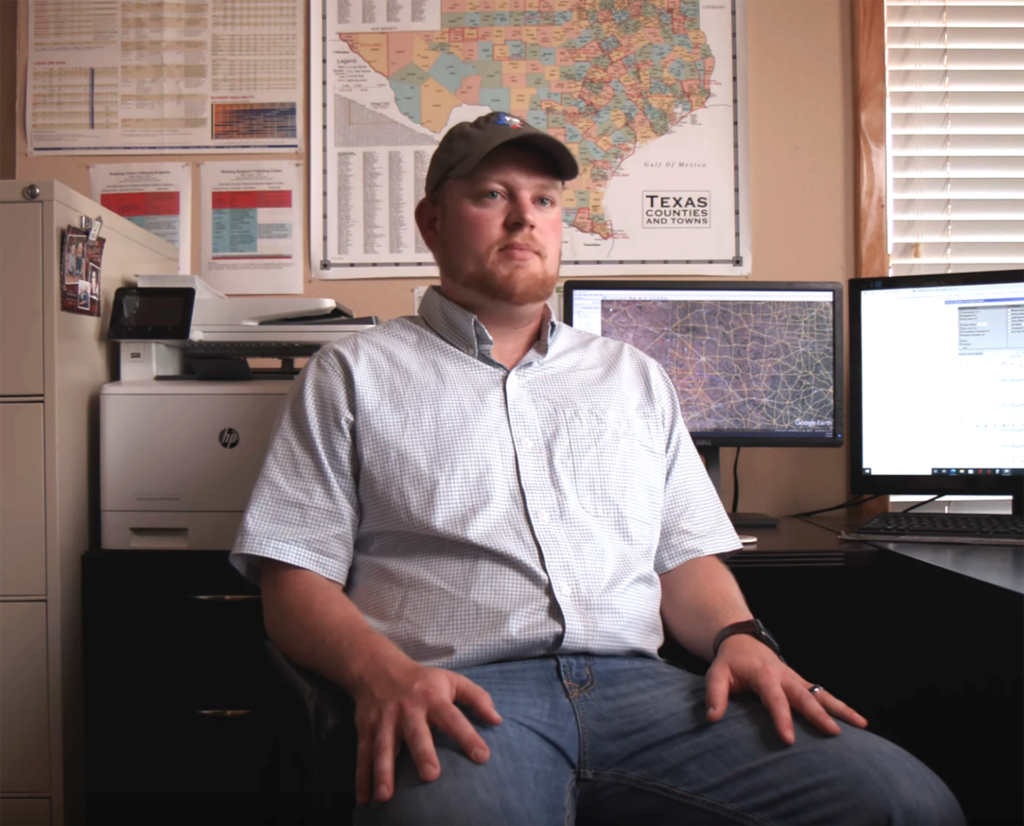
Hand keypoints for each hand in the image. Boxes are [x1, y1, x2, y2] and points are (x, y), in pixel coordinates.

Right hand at [351, 662, 501, 804]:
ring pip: (384, 746)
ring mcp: (385, 720)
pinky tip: (365, 800)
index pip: (454, 718)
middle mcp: (408, 709)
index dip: (468, 736)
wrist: (377, 667)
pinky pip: (363, 755)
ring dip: (384, 771)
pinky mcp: (366, 729)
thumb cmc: (422, 680)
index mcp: (432, 698)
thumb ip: (477, 698)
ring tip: (386, 796)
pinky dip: (361, 778)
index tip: (482, 756)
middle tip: (430, 776)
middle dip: (422, 753)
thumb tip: (498, 720)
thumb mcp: (451, 680)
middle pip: (416, 732)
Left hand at [704, 634, 867, 744]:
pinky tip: (858, 721)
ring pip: (822, 694)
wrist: (743, 641)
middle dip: (819, 715)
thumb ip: (714, 695)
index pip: (774, 699)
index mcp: (764, 675)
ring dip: (841, 709)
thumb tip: (712, 718)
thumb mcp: (716, 674)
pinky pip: (824, 695)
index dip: (782, 719)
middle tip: (833, 733)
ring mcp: (796, 679)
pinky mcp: (802, 683)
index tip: (789, 740)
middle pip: (805, 697)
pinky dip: (840, 706)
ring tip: (862, 724)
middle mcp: (785, 676)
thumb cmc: (730, 662)